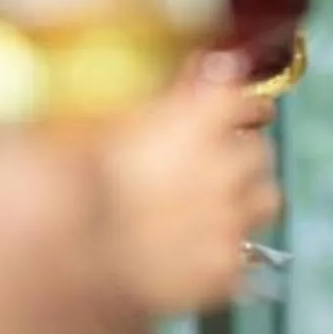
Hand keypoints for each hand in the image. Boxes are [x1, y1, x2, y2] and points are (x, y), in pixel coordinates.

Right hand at [98, 76, 282, 316]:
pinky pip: (244, 251)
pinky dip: (225, 249)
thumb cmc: (79, 179)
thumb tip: (205, 65)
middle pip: (258, 152)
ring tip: (215, 207)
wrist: (66, 256)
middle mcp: (225, 167)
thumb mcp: (115, 118)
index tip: (245, 114)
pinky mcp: (224, 268)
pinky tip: (196, 251)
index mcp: (200, 119)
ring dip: (246, 198)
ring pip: (266, 199)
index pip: (250, 102)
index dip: (246, 109)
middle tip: (214, 166)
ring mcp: (229, 220)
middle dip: (241, 156)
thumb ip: (171, 91)